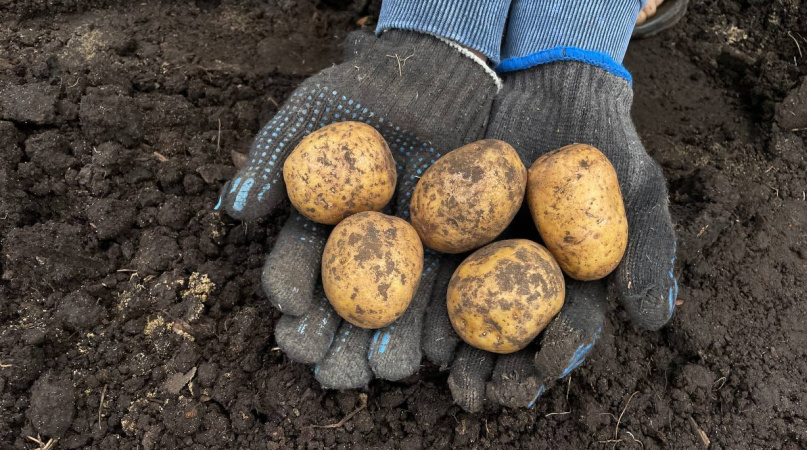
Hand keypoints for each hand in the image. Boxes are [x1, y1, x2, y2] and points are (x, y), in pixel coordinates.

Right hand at [215, 30, 497, 387]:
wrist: (436, 78)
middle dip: (333, 344)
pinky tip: (445, 348)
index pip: (293, 266)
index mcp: (316, 227)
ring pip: (393, 316)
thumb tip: (235, 209)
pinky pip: (446, 296)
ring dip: (388, 348)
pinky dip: (445, 325)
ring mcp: (405, 257)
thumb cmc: (364, 90)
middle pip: (339, 308)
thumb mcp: (314, 110)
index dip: (288, 289)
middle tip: (331, 368)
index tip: (290, 310)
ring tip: (389, 369)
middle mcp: (356, 251)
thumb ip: (274, 154)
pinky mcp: (450, 254)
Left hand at [427, 61, 678, 409]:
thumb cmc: (602, 144)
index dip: (558, 352)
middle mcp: (525, 282)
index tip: (546, 367)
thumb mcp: (638, 189)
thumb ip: (648, 251)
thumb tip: (655, 320)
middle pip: (511, 338)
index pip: (568, 328)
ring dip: (452, 352)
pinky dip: (417, 299)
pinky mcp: (445, 236)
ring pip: (466, 316)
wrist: (547, 89)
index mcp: (571, 284)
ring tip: (440, 372)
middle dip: (497, 372)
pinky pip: (430, 272)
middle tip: (484, 392)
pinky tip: (405, 321)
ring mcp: (482, 261)